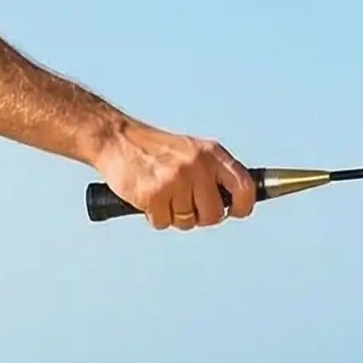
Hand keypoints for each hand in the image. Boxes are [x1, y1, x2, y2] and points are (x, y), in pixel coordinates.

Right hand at [95, 122, 255, 231]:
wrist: (118, 139)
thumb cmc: (155, 149)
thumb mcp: (194, 151)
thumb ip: (214, 173)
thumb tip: (234, 204)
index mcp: (212, 154)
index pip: (245, 186)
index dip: (243, 205)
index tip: (236, 212)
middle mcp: (197, 166)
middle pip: (214, 215)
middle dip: (201, 217)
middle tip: (185, 204)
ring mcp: (176, 180)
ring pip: (188, 222)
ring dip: (174, 216)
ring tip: (163, 194)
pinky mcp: (154, 194)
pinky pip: (163, 223)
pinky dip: (155, 217)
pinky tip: (149, 198)